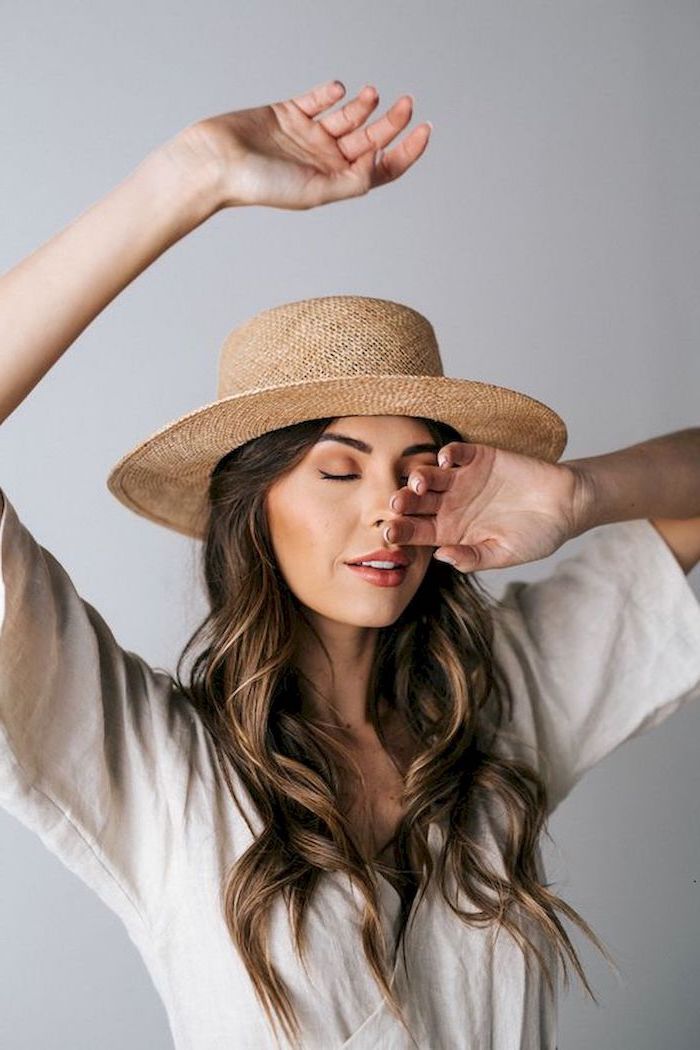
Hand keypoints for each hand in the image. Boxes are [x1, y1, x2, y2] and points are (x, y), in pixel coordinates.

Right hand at [164, 78, 430, 210]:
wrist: (216, 163)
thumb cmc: (259, 186)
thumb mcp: (314, 191)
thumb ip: (350, 181)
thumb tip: (380, 165)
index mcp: (333, 182)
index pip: (379, 168)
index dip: (405, 153)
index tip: (424, 131)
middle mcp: (323, 160)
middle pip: (369, 139)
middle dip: (391, 123)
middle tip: (406, 104)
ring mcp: (307, 136)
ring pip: (348, 117)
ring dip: (364, 105)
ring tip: (371, 95)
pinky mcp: (288, 114)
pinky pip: (318, 100)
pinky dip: (331, 93)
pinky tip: (337, 89)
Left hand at [385, 442, 591, 571]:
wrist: (566, 506)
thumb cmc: (536, 536)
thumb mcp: (505, 554)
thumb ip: (473, 558)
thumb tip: (442, 557)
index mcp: (451, 531)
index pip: (418, 532)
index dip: (403, 532)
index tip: (390, 534)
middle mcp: (450, 505)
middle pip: (418, 503)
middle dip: (404, 503)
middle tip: (396, 505)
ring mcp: (463, 480)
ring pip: (431, 476)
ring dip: (420, 477)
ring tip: (419, 483)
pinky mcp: (479, 458)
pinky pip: (457, 453)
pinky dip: (449, 453)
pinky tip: (446, 461)